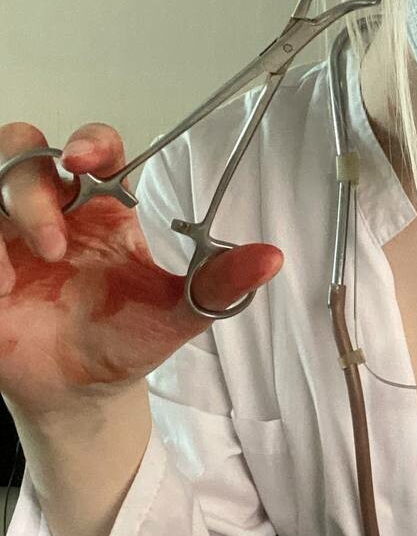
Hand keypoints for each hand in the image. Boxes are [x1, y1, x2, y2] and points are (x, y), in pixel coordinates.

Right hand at [0, 121, 281, 417]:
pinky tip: (5, 288)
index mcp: (104, 207)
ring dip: (11, 212)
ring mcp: (10, 236)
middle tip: (55, 234)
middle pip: (27, 154)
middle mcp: (54, 211)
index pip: (96, 149)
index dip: (89, 141)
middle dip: (32, 180)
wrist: (81, 394)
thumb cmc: (127, 341)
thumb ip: (220, 283)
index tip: (86, 159)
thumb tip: (271, 258)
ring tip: (35, 264)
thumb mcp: (177, 313)